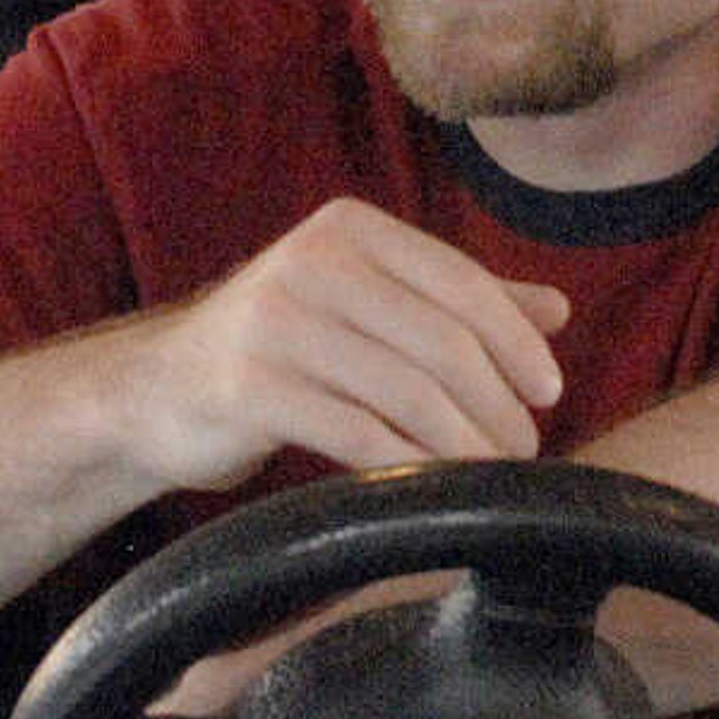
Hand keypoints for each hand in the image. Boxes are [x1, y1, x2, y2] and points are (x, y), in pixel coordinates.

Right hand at [118, 197, 572, 495]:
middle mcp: (312, 261)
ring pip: (406, 390)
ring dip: (463, 441)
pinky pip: (354, 431)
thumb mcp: (368, 304)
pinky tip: (432, 489)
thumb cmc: (285, 346)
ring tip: (490, 474)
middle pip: (441, 340)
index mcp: (351, 229)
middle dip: (496, 402)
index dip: (516, 342)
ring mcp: (274, 322)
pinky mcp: (247, 387)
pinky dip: (407, 464)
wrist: (159, 392)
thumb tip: (559, 310)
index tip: (550, 393)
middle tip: (525, 449)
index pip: (461, 282)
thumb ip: (457, 301)